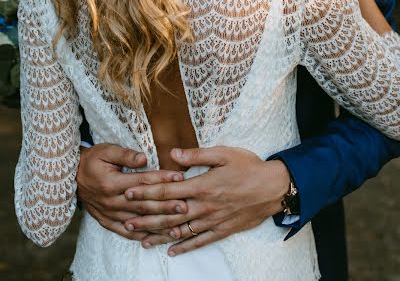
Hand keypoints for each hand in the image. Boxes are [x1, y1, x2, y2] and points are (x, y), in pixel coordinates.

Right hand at [77, 144, 186, 240]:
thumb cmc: (92, 160)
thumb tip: (144, 158)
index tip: (179, 177)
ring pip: (138, 221)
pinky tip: (156, 239)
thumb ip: (125, 155)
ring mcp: (109, 214)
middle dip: (166, 206)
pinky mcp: (106, 222)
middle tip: (185, 205)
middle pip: (143, 205)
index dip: (162, 179)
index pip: (142, 182)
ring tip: (177, 226)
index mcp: (111, 183)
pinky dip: (141, 236)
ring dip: (158, 224)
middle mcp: (111, 201)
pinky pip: (125, 232)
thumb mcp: (106, 150)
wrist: (71, 176)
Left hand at [122, 146, 290, 255]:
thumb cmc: (249, 166)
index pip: (167, 191)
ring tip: (140, 238)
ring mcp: (213, 220)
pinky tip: (171, 251)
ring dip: (159, 235)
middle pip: (169, 214)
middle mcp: (204, 206)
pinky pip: (200, 241)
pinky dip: (184, 247)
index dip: (146, 192)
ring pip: (181, 230)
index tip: (129, 193)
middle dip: (145, 217)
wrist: (274, 187)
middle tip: (125, 219)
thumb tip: (173, 154)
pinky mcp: (222, 230)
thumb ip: (196, 154)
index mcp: (202, 185)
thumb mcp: (223, 153)